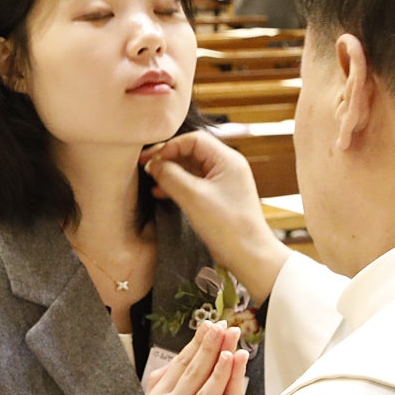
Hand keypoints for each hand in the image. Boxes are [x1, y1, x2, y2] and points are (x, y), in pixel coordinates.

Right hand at [141, 131, 289, 302]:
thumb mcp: (193, 197)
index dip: (169, 146)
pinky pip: (195, 183)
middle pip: (192, 152)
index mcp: (227, 160)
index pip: (194, 140)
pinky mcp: (219, 197)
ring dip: (171, 173)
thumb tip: (153, 164)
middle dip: (168, 158)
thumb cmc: (227, 226)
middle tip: (146, 166)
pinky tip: (161, 193)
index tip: (150, 158)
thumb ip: (171, 176)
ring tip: (151, 180)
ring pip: (192, 168)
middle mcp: (227, 167)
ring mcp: (224, 182)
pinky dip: (178, 186)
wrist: (249, 255)